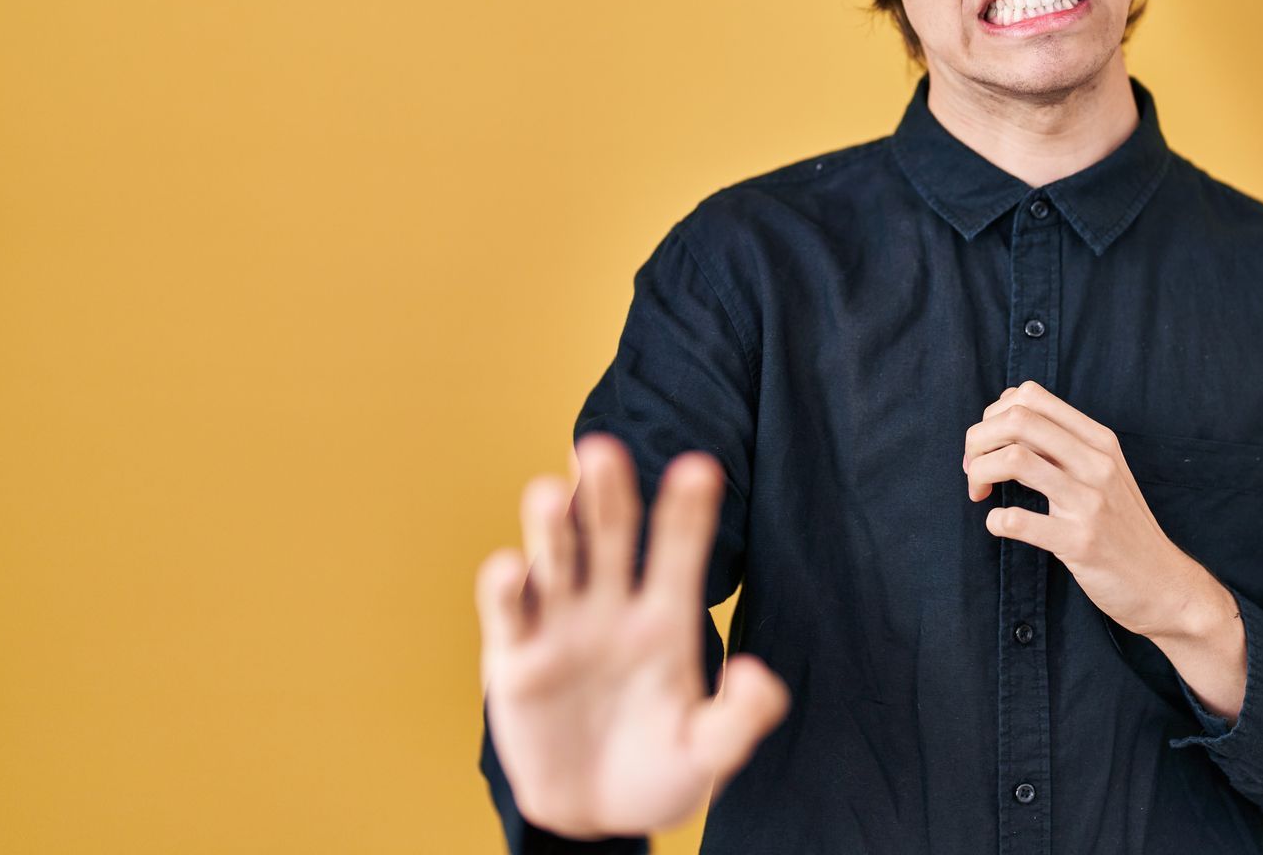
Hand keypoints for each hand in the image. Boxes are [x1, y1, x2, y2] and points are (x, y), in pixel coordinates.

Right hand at [476, 433, 789, 839]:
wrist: (595, 814)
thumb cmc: (659, 770)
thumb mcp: (708, 751)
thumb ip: (740, 717)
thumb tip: (758, 674)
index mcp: (666, 616)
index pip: (680, 548)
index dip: (688, 509)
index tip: (700, 467)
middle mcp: (612, 606)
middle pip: (611, 534)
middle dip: (608, 491)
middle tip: (603, 448)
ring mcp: (561, 627)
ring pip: (557, 560)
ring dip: (552, 526)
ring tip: (552, 492)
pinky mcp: (515, 659)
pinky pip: (508, 615)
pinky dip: (504, 589)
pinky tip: (508, 566)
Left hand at [963, 381, 1215, 640]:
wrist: (1164, 583)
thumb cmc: (1123, 527)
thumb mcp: (1104, 473)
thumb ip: (1064, 446)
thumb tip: (1007, 421)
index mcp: (1099, 440)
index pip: (1031, 395)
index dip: (994, 415)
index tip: (988, 446)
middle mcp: (1096, 463)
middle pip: (1018, 419)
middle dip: (978, 440)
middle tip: (972, 469)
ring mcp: (1091, 502)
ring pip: (1014, 459)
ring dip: (980, 473)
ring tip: (978, 493)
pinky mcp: (1081, 542)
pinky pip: (1020, 520)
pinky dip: (996, 520)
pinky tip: (998, 525)